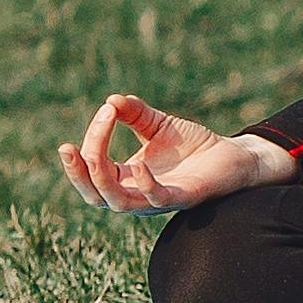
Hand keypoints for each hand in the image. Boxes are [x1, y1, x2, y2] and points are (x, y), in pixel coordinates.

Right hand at [63, 93, 290, 215]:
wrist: (234, 156)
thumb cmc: (194, 146)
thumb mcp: (158, 125)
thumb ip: (134, 113)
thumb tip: (111, 100)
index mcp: (127, 178)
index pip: (94, 170)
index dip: (89, 145)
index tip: (104, 112)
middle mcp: (137, 194)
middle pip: (94, 194)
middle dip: (78, 172)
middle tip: (68, 147)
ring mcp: (158, 200)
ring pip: (117, 203)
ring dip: (100, 179)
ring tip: (91, 153)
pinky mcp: (183, 198)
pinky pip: (156, 200)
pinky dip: (145, 186)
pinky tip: (140, 165)